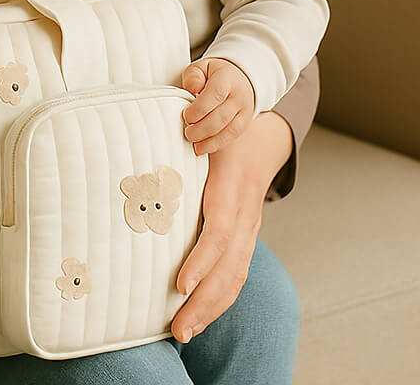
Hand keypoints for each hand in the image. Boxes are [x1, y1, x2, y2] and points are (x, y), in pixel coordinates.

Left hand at [171, 110, 292, 342]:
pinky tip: (199, 316)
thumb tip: (171, 99)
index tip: (180, 284)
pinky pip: (237, 275)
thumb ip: (187, 119)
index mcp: (231, 190)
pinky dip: (220, 299)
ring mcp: (249, 230)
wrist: (260, 137)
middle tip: (176, 328)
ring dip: (211, 309)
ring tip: (183, 333)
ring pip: (235, 278)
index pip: (219, 233)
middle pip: (229, 268)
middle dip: (203, 301)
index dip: (201, 260)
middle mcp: (244, 215)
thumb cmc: (222, 130)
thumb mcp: (207, 125)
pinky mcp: (247, 239)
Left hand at [181, 57, 254, 154]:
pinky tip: (203, 147)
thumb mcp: (201, 67)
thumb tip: (191, 88)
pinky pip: (232, 137)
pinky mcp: (244, 124)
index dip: (199, 108)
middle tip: (187, 132)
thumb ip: (193, 75)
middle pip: (221, 117)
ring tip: (193, 142)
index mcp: (227, 79)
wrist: (240, 79)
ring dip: (208, 140)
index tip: (186, 116)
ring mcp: (244, 111)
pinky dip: (216, 144)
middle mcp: (239, 96)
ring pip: (228, 130)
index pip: (215, 95)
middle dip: (201, 129)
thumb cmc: (215, 74)